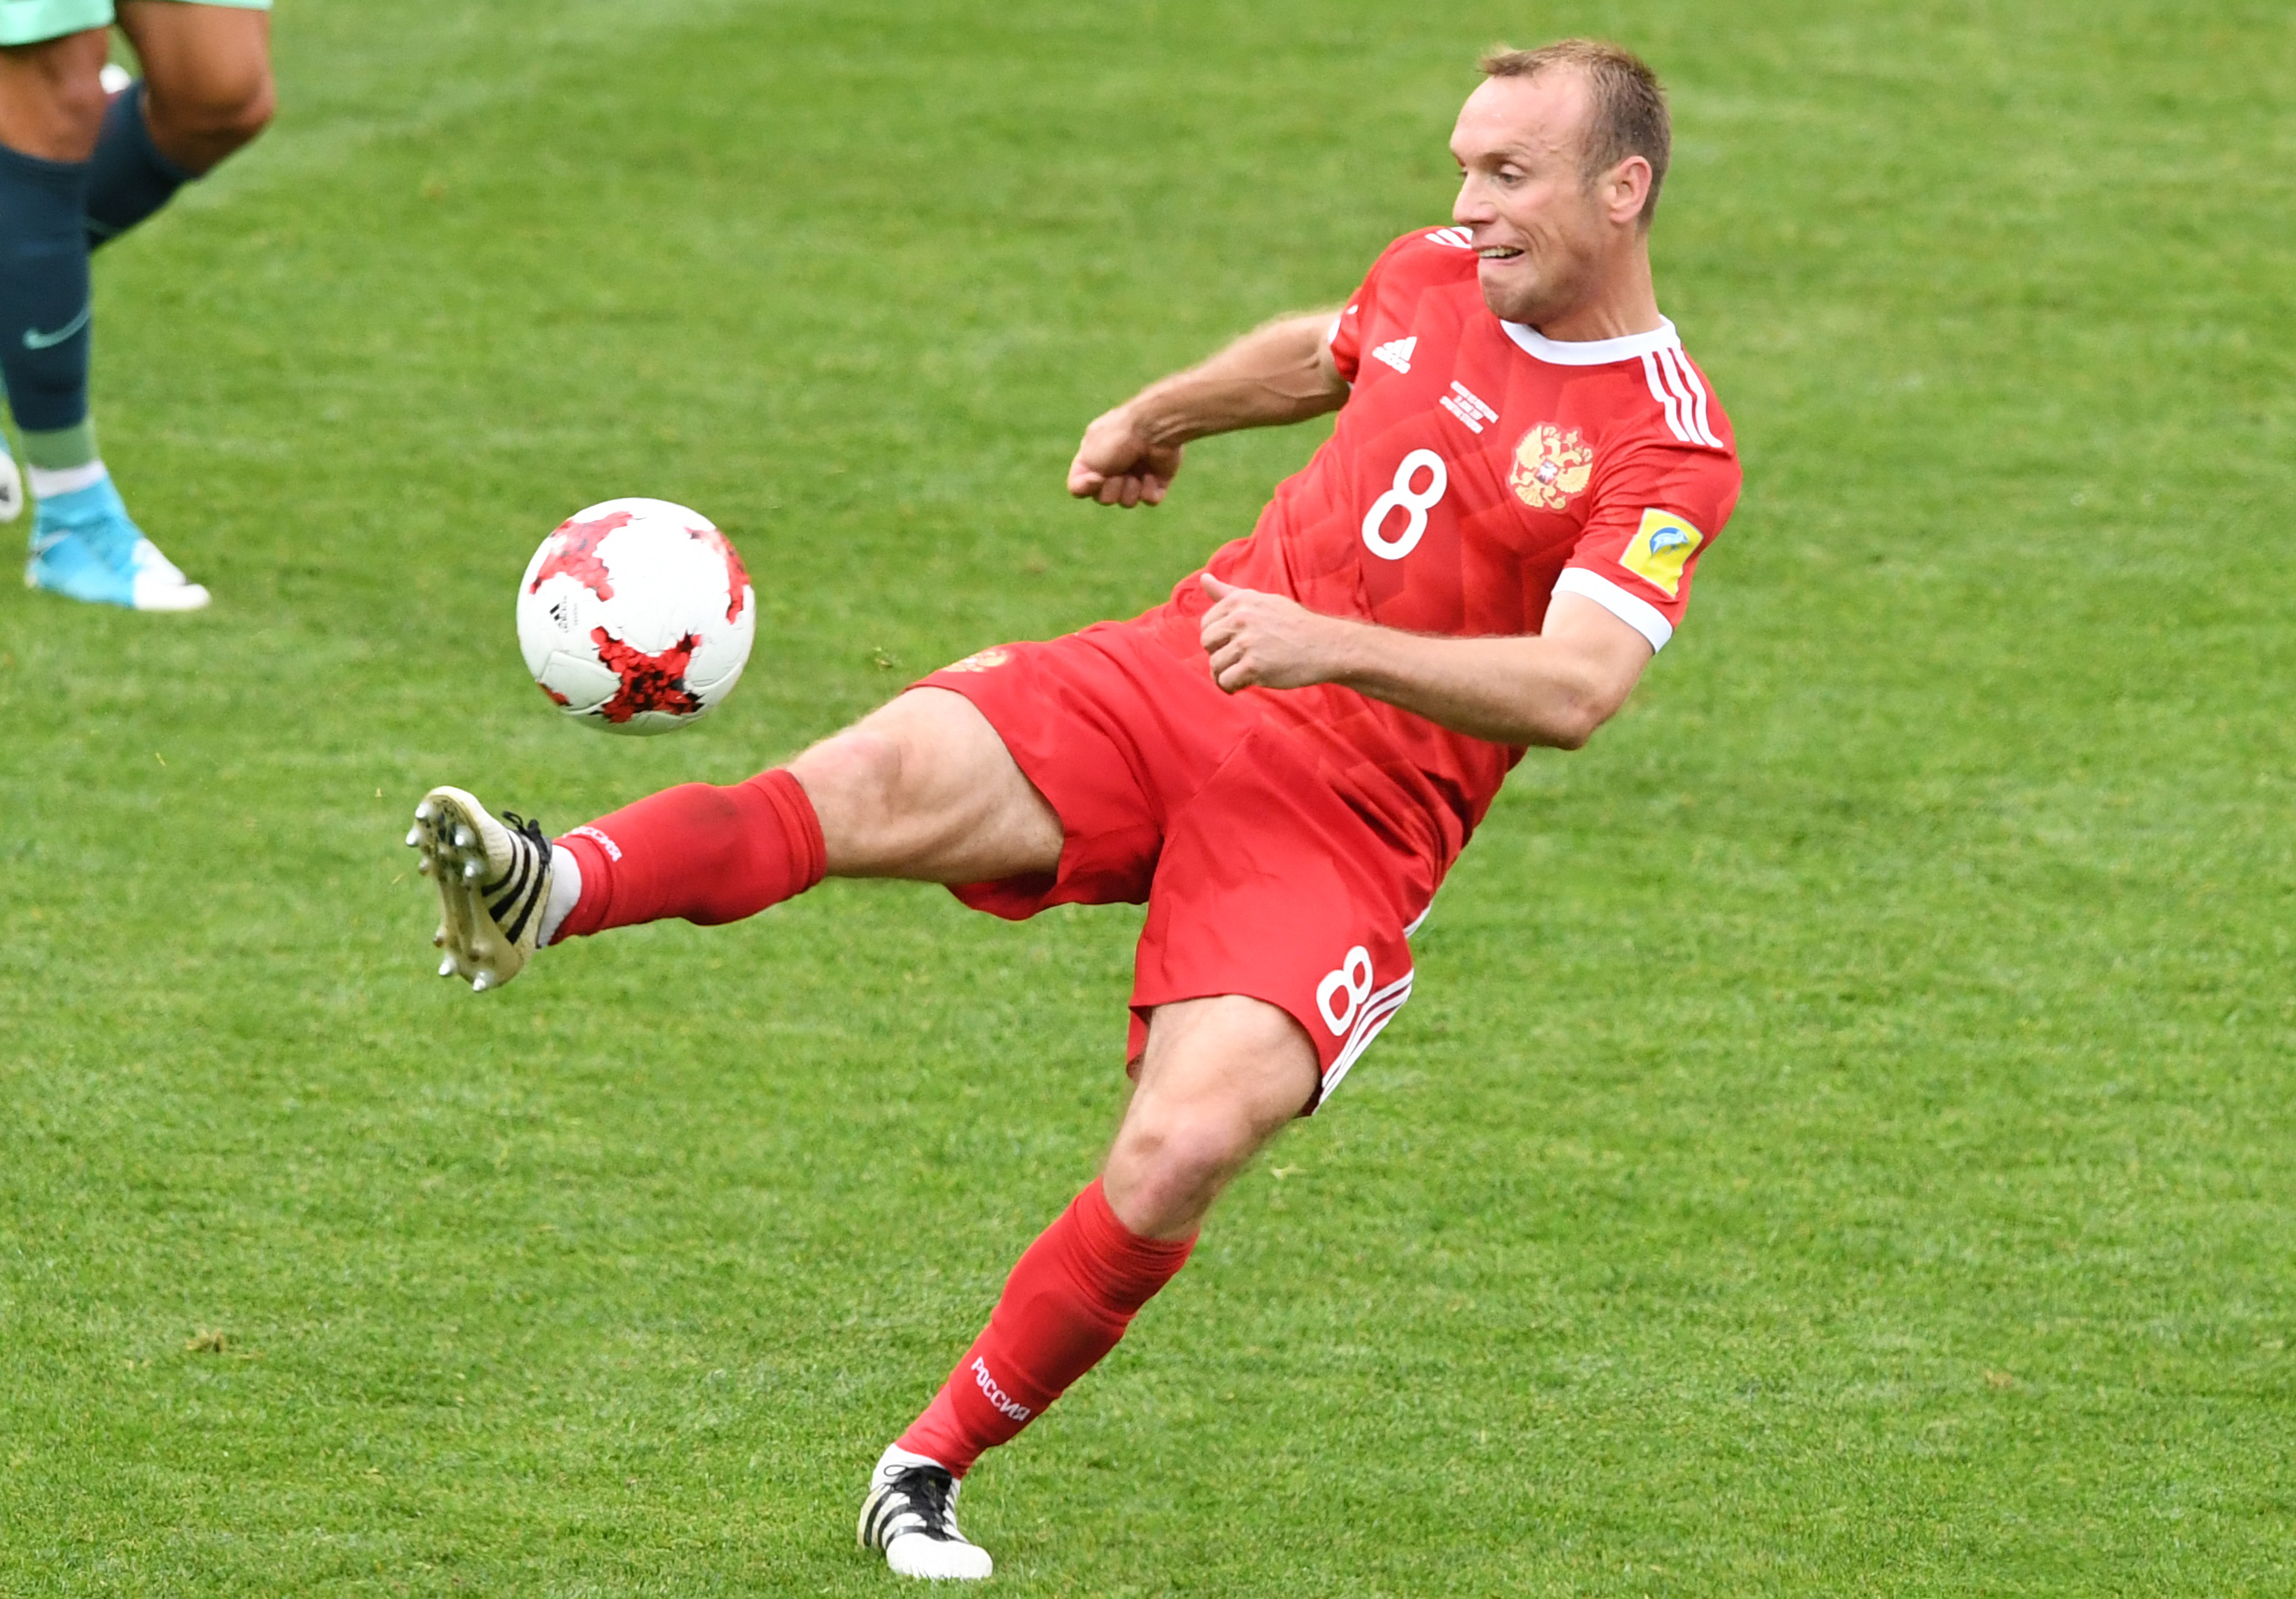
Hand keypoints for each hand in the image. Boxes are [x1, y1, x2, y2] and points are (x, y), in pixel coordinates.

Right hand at [1067, 404, 1183, 506]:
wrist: (1154, 429)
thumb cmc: (1118, 439)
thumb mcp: (1088, 456)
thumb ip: (1080, 481)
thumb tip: (1092, 489)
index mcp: (1092, 457)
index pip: (1079, 486)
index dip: (1087, 487)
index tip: (1096, 477)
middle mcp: (1113, 466)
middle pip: (1104, 498)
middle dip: (1111, 490)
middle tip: (1120, 474)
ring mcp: (1136, 473)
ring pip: (1127, 502)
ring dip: (1130, 491)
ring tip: (1136, 474)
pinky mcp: (1157, 479)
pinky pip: (1150, 499)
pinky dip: (1150, 491)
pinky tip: (1151, 475)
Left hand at [1197, 573, 1349, 691]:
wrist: (1325, 646)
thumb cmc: (1293, 624)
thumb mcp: (1262, 601)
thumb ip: (1229, 593)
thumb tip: (1203, 578)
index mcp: (1240, 601)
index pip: (1207, 623)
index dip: (1218, 638)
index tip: (1234, 644)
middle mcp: (1241, 618)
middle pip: (1207, 643)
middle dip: (1218, 654)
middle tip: (1237, 661)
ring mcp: (1247, 643)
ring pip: (1215, 665)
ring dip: (1224, 674)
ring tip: (1241, 675)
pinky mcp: (1253, 666)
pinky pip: (1225, 681)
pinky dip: (1230, 687)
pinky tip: (1242, 686)